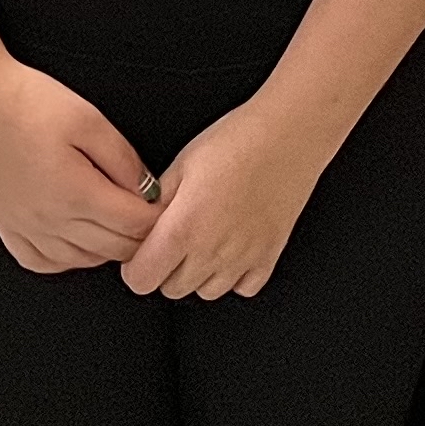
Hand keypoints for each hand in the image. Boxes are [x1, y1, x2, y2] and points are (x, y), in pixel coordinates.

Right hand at [0, 55, 157, 273]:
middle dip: (140, 234)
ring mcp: (26, 230)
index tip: (164, 200)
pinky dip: (71, 257)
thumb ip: (125, 160)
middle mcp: (51, 222)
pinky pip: (47, 263)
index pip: (134, 226)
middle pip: (114, 249)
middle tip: (147, 210)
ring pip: (84, 261)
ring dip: (109, 246)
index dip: (158, 216)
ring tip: (117, 217)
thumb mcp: (90, 120)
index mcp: (76, 194)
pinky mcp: (8, 230)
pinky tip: (79, 236)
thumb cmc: (29, 104)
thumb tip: (147, 190)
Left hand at [126, 96, 335, 299]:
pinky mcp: (269, 256)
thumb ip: (157, 203)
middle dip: (166, 268)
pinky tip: (233, 247)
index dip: (135, 266)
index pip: (141, 280)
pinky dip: (234, 275)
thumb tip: (142, 225)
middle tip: (174, 237)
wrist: (289, 133)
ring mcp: (243, 258)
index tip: (141, 251)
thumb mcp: (181, 164)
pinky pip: (243, 287)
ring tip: (205, 239)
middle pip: (171, 289)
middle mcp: (212, 252)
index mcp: (182, 228)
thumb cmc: (237, 140)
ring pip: (206, 292)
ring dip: (199, 273)